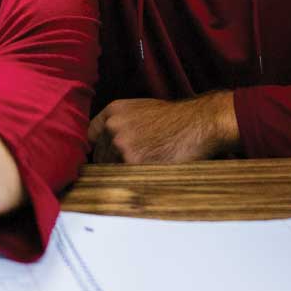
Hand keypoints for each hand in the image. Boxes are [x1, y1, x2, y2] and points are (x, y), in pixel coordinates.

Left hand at [87, 92, 239, 163]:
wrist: (199, 124)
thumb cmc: (175, 119)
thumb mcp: (140, 110)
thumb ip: (120, 123)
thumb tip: (105, 144)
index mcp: (113, 111)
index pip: (90, 135)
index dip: (99, 148)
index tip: (105, 157)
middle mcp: (112, 126)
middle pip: (99, 155)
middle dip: (111, 163)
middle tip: (128, 170)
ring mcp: (121, 145)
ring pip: (110, 168)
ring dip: (122, 174)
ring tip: (141, 173)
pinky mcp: (133, 162)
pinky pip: (123, 177)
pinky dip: (131, 181)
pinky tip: (145, 178)